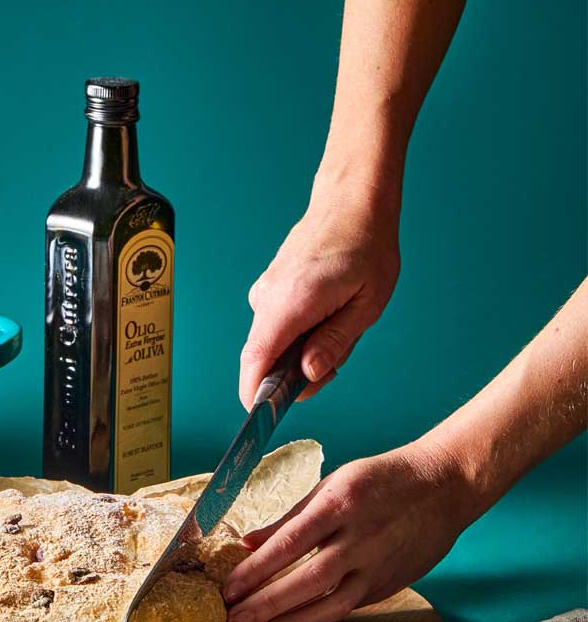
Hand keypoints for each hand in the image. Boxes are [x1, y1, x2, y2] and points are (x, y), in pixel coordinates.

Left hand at [222, 441, 470, 621]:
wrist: (444, 487)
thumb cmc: (381, 480)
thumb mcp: (332, 484)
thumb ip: (289, 517)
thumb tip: (247, 542)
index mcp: (340, 504)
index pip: (288, 543)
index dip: (255, 570)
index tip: (228, 588)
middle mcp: (359, 539)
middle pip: (305, 581)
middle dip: (265, 605)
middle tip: (233, 620)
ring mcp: (377, 566)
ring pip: (329, 606)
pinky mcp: (388, 585)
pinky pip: (347, 608)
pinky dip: (316, 620)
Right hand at [239, 182, 400, 407]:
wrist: (351, 202)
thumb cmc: (366, 247)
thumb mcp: (367, 304)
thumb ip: (334, 344)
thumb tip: (307, 375)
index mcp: (291, 303)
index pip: (256, 360)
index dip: (254, 395)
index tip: (261, 419)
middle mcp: (268, 298)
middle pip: (262, 358)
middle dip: (290, 376)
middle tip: (333, 364)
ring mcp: (265, 292)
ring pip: (271, 343)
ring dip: (298, 353)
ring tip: (338, 326)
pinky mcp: (268, 289)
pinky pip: (274, 327)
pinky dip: (295, 335)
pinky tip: (324, 318)